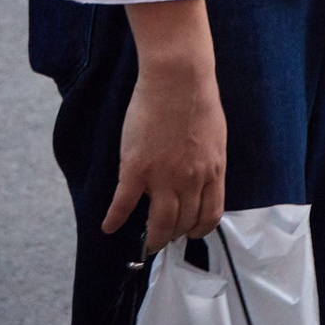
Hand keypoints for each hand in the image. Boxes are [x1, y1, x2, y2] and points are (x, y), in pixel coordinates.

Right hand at [105, 0, 226, 255]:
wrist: (178, 80)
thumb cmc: (198, 102)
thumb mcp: (215, 138)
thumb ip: (208, 162)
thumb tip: (202, 179)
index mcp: (213, 171)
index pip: (210, 214)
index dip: (199, 229)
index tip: (190, 234)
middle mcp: (191, 180)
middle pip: (183, 222)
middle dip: (173, 236)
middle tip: (162, 241)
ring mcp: (163, 176)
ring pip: (159, 222)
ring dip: (151, 237)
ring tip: (144, 244)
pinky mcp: (136, 169)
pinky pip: (124, 204)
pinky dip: (115, 219)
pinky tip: (109, 226)